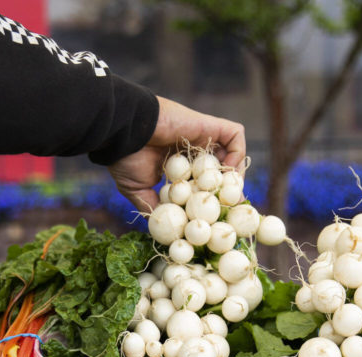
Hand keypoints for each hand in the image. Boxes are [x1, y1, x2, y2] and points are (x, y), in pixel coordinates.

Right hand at [108, 96, 245, 210]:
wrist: (124, 132)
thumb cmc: (125, 158)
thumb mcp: (137, 189)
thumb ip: (151, 206)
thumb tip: (159, 225)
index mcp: (177, 164)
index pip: (201, 183)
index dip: (211, 199)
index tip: (216, 216)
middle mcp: (192, 150)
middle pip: (220, 171)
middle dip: (227, 190)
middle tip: (228, 207)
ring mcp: (202, 137)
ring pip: (230, 154)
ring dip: (235, 174)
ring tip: (230, 192)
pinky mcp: (209, 126)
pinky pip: (235, 135)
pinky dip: (237, 153)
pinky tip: (229, 172)